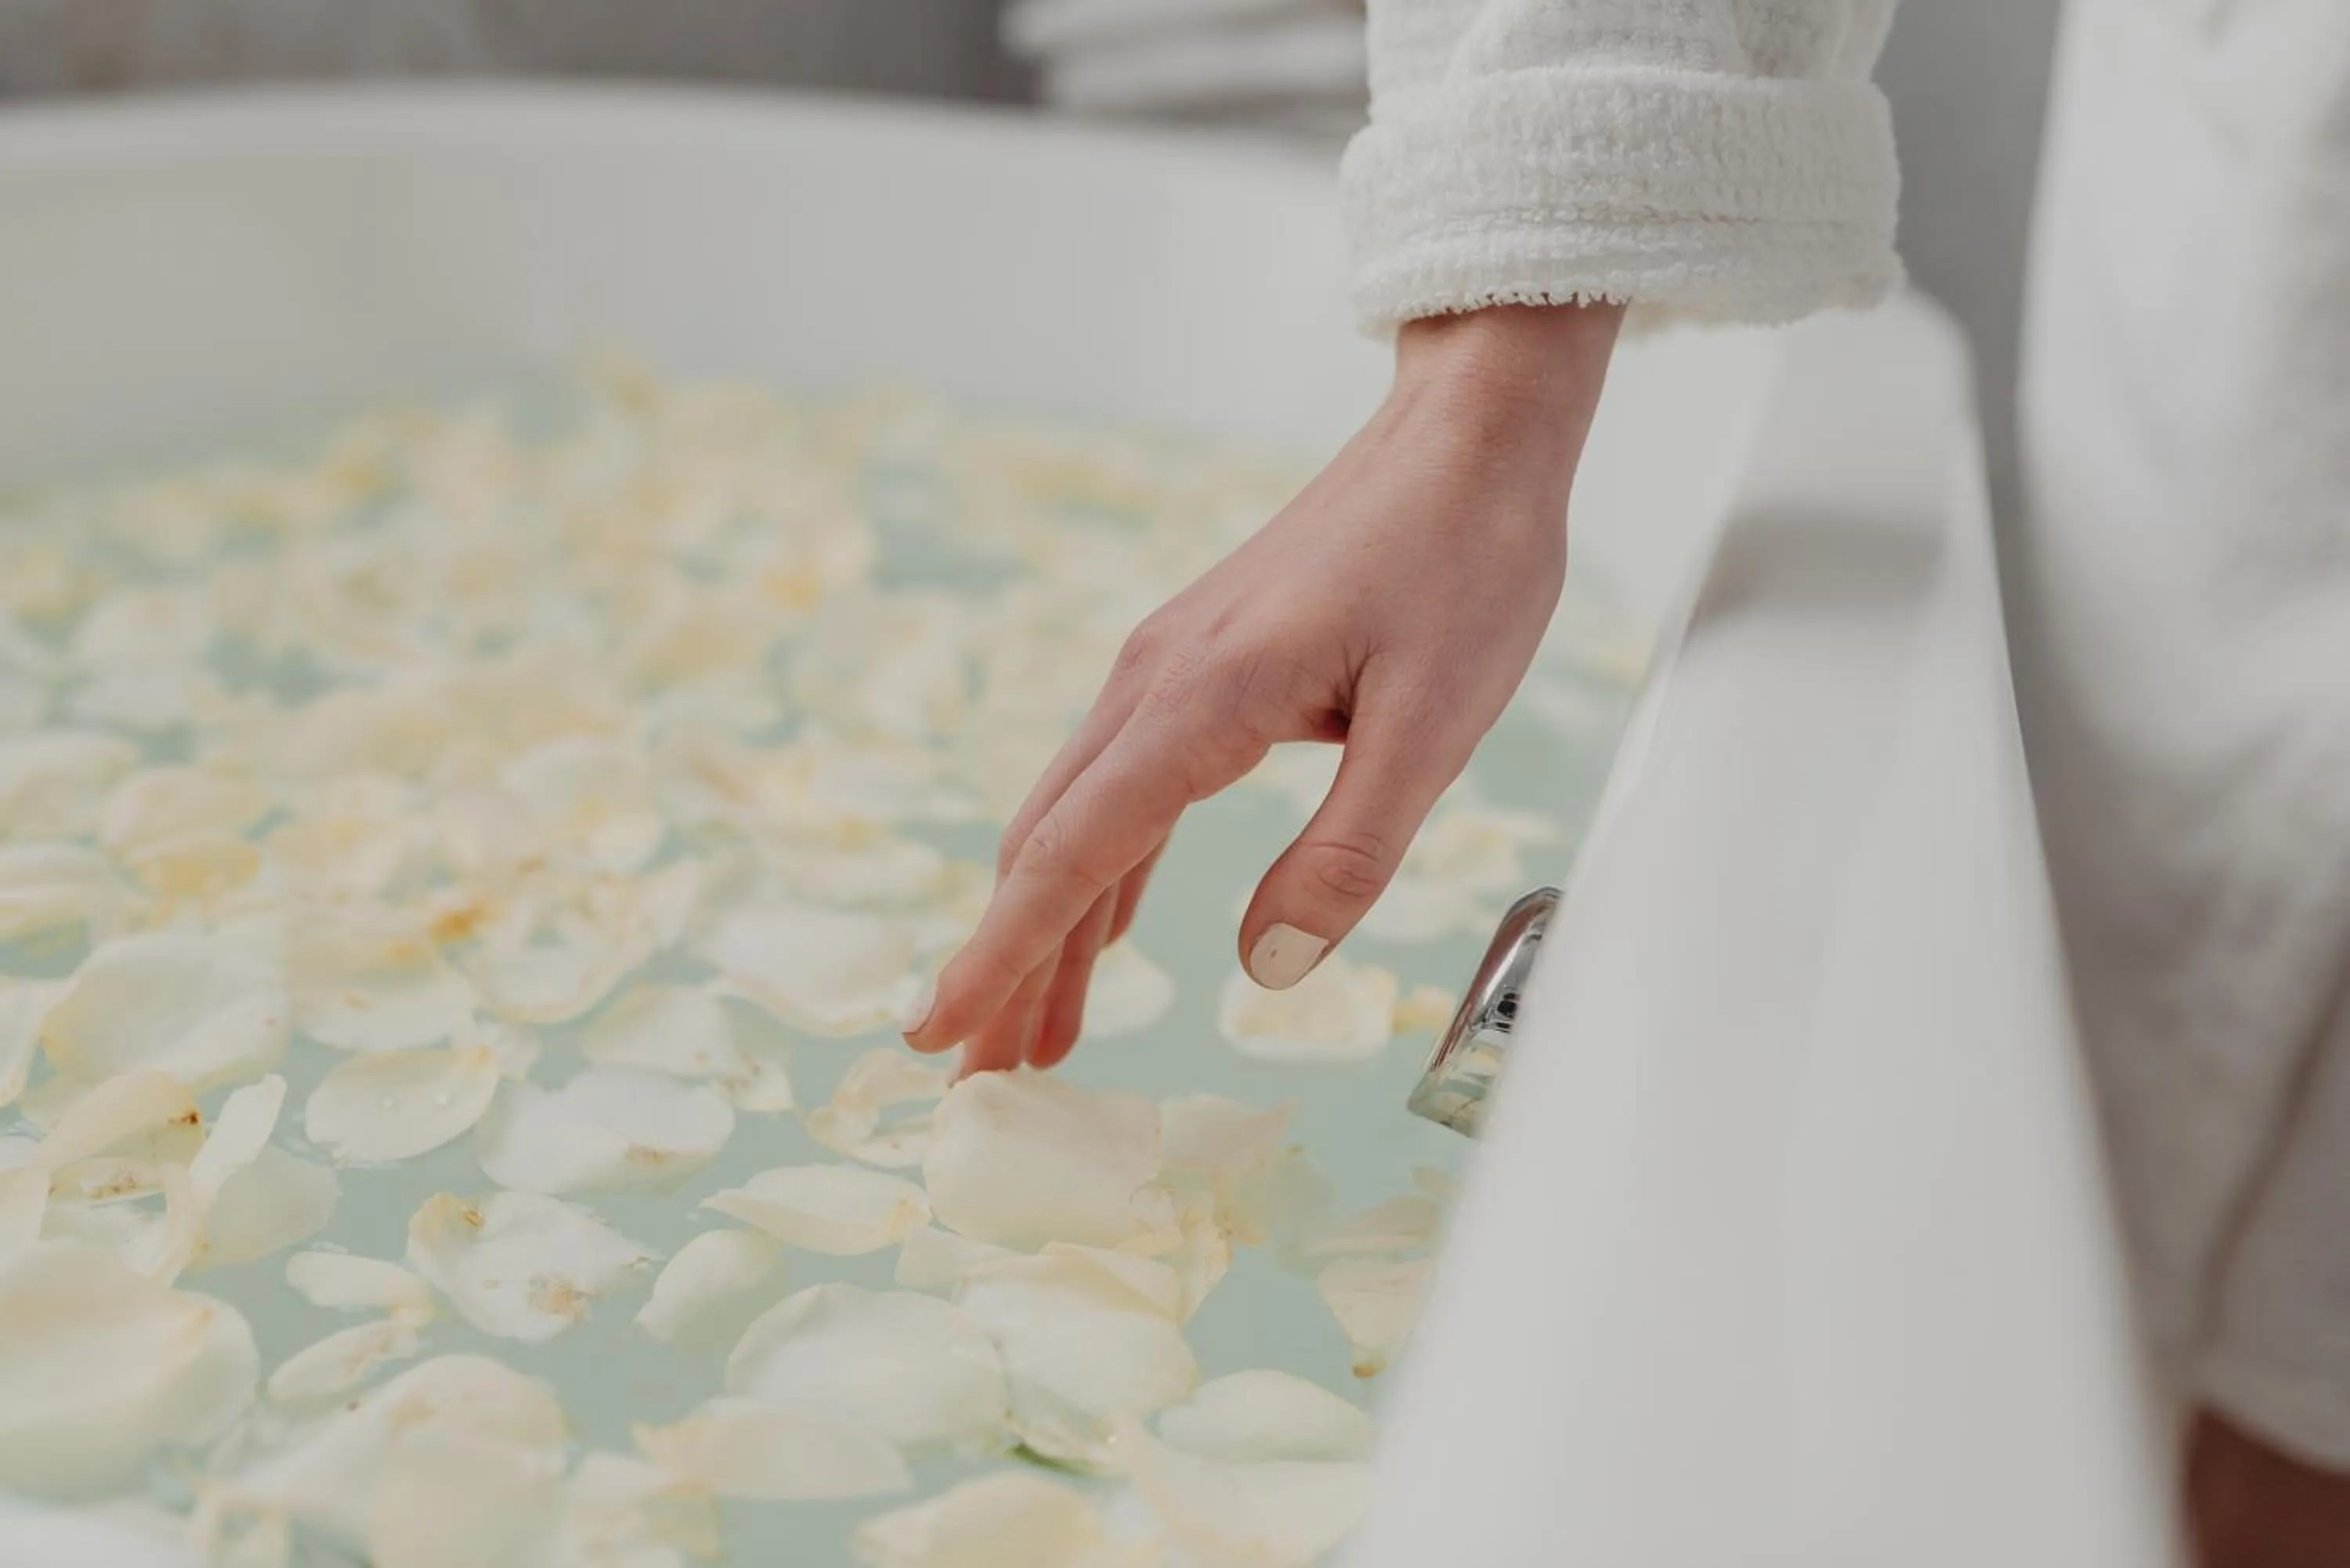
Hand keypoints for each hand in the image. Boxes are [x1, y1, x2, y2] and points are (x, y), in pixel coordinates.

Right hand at [903, 303, 1623, 1073]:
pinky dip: (1098, 869)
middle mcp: (1156, 681)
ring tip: (1035, 1032)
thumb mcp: (1439, 721)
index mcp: (1201, 699)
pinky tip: (1105, 926)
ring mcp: (1167, 668)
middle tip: (977, 1074)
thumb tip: (1266, 971)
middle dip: (1005, 965)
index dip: (1001, 955)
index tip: (940, 1035)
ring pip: (1075, 818)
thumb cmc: (1464, 561)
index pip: (1070, 855)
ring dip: (1047, 927)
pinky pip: (1121, 786)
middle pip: (1047, 846)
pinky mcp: (1199, 665)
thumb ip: (1350, 851)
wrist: (1467, 433)